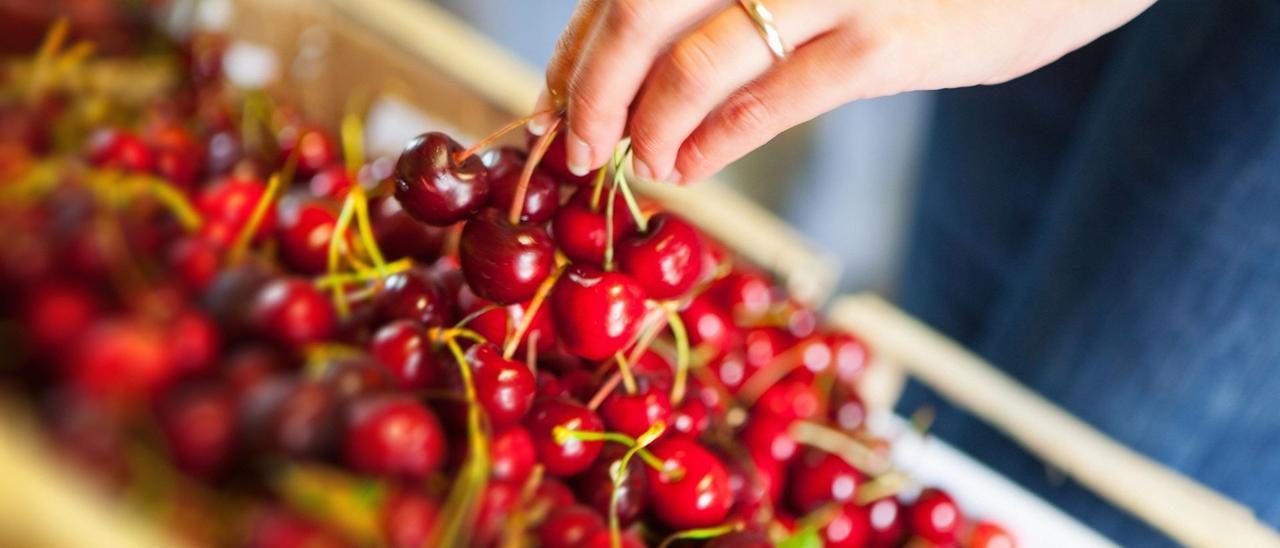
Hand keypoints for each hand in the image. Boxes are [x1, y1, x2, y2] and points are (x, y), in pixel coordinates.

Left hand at [530, 0, 1154, 183]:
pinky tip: (691, 167)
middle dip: (588, 91)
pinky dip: (715, 142)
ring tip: (638, 163)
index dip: (575, 48)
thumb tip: (636, 67)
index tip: (553, 102)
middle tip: (574, 148)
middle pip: (634, 11)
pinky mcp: (881, 39)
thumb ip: (734, 0)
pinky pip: (769, 100)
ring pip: (689, 61)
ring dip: (645, 125)